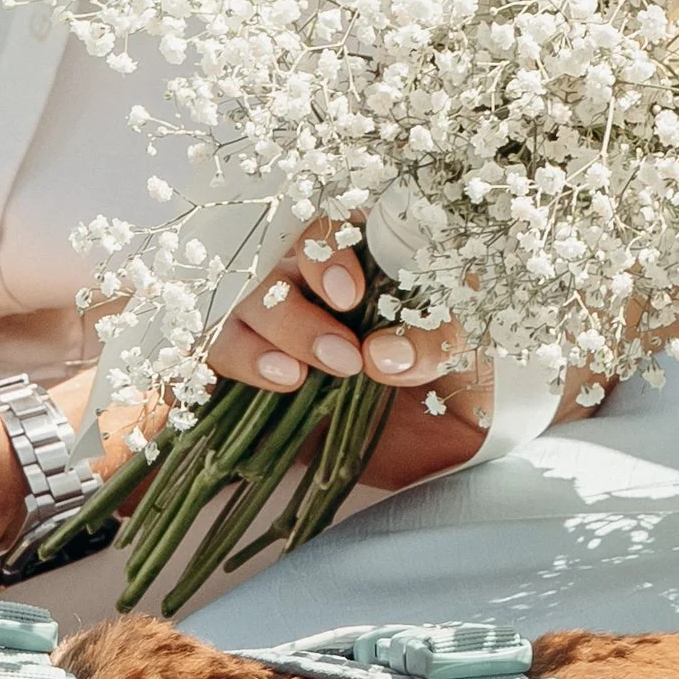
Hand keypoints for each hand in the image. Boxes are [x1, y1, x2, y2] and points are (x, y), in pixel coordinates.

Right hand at [212, 221, 484, 492]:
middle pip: (274, 270)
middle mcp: (312, 287)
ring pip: (240, 313)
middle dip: (299, 315)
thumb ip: (433, 340)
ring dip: (262, 345)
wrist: (442, 450)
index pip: (328, 228)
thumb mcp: (468, 354)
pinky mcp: (249, 381)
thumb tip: (381, 355)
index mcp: (367, 259)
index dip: (327, 252)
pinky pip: (211, 362)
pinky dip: (225, 372)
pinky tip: (258, 389)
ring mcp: (275, 332)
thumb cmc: (461, 385)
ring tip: (296, 381)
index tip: (348, 296)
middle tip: (342, 359)